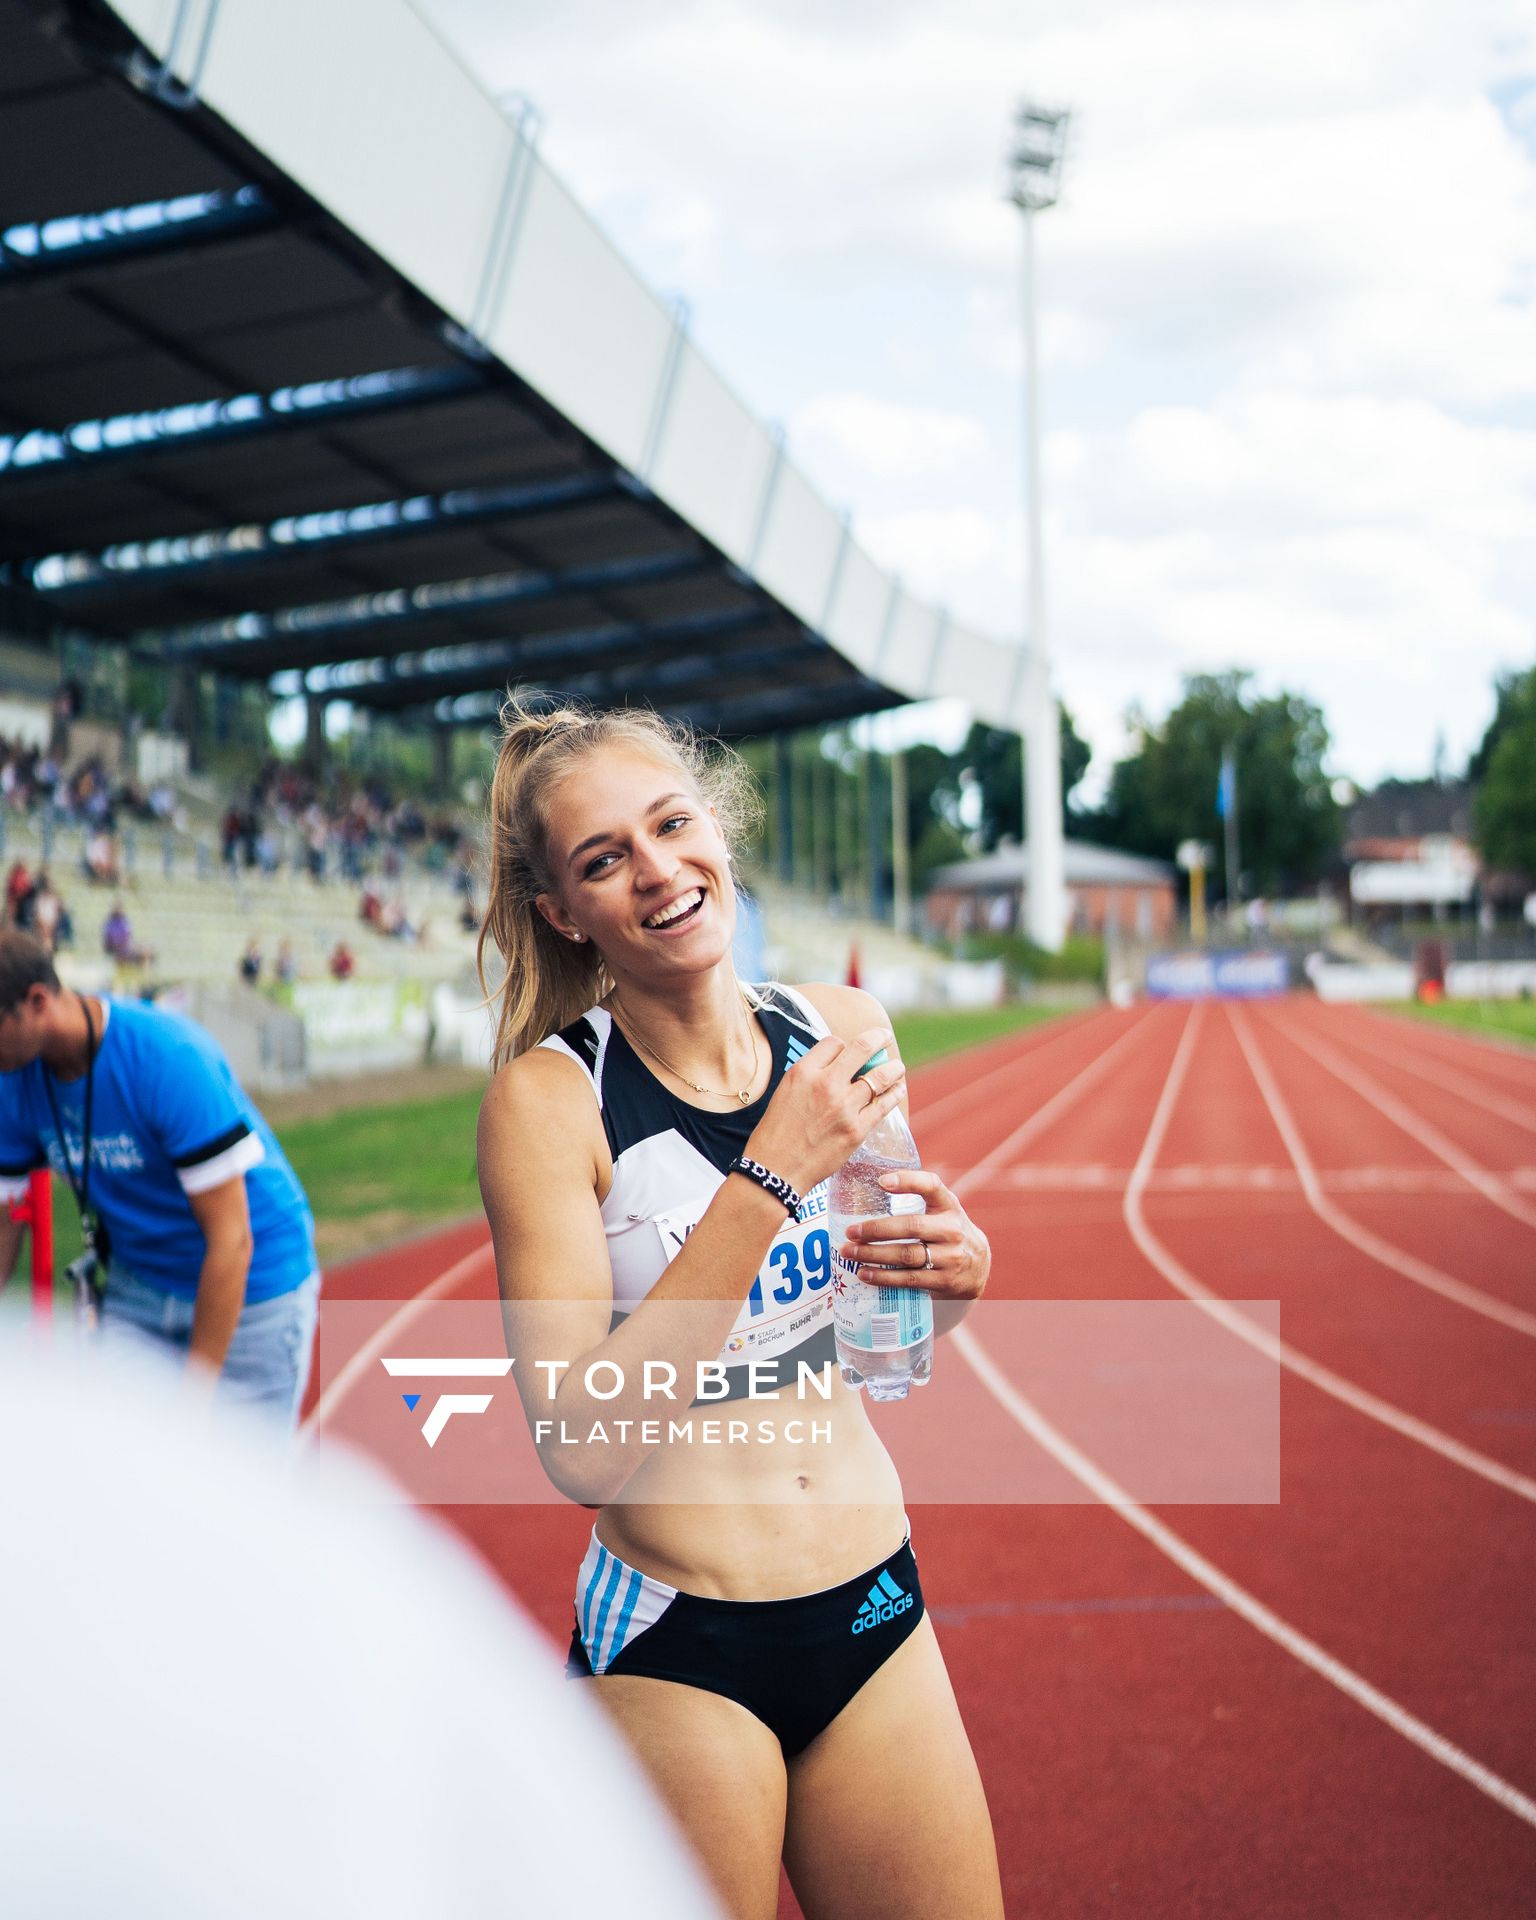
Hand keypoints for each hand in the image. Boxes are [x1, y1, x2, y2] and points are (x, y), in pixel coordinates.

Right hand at [745, 1025, 906, 1195]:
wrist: (777, 1169)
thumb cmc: (778, 1131)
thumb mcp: (786, 1090)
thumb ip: (811, 1074)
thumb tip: (837, 1064)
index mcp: (804, 1071)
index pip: (834, 1042)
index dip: (843, 1046)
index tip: (846, 1053)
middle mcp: (826, 1084)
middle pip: (863, 1048)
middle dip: (879, 1037)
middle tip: (885, 1036)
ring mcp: (844, 1107)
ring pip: (880, 1076)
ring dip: (893, 1068)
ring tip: (897, 1067)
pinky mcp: (857, 1130)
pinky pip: (884, 1105)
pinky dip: (894, 1093)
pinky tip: (898, 1089)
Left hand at [838, 1169, 989, 1301]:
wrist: (977, 1268)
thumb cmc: (947, 1231)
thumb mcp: (942, 1210)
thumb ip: (917, 1198)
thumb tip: (871, 1184)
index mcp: (949, 1205)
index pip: (931, 1186)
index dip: (908, 1181)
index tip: (882, 1181)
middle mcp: (952, 1229)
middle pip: (911, 1226)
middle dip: (876, 1229)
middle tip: (850, 1231)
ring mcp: (950, 1257)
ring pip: (906, 1255)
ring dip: (873, 1254)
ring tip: (849, 1253)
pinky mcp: (944, 1281)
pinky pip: (909, 1279)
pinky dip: (884, 1276)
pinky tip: (864, 1273)